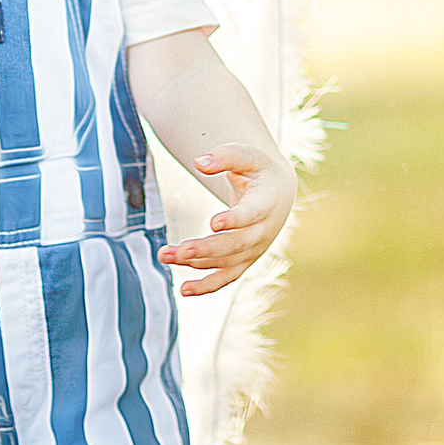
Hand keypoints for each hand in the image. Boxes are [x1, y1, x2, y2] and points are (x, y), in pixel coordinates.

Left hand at [159, 143, 293, 296]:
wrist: (278, 193)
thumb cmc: (258, 170)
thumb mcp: (247, 155)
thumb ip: (225, 156)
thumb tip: (200, 163)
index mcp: (268, 202)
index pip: (252, 214)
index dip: (235, 220)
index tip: (214, 223)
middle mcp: (264, 231)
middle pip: (236, 244)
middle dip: (207, 249)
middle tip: (181, 250)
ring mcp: (255, 249)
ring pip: (226, 262)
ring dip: (195, 262)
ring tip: (165, 255)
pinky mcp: (244, 260)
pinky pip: (226, 277)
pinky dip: (206, 286)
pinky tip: (184, 289)